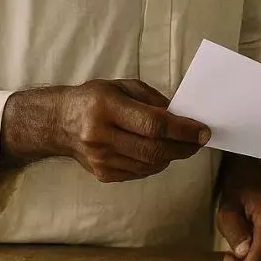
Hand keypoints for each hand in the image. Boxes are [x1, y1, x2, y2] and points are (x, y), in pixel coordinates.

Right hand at [1, 79, 209, 181]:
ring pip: (149, 164)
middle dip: (184, 147)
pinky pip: (139, 172)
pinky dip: (156, 164)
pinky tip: (160, 153)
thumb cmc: (95, 99)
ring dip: (172, 156)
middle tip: (199, 141)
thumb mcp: (123, 87)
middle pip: (154, 149)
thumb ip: (153, 100)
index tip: (203, 131)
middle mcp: (101, 135)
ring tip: (182, 146)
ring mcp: (100, 158)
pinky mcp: (102, 174)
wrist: (57, 122)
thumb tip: (182, 116)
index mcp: (106, 107)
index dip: (183, 130)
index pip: (153, 124)